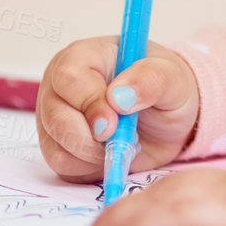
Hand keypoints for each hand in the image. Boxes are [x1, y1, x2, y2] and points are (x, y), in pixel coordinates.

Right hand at [37, 36, 200, 180]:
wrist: (168, 118)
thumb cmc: (166, 87)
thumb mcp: (171, 77)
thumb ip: (150, 80)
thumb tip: (119, 96)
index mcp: (83, 57)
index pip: (69, 78)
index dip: (90, 104)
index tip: (114, 124)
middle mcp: (60, 86)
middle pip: (56, 118)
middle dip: (91, 138)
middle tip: (126, 139)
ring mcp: (54, 118)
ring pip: (57, 148)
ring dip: (94, 155)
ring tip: (124, 140)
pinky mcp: (58, 148)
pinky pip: (64, 167)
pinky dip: (90, 168)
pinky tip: (111, 152)